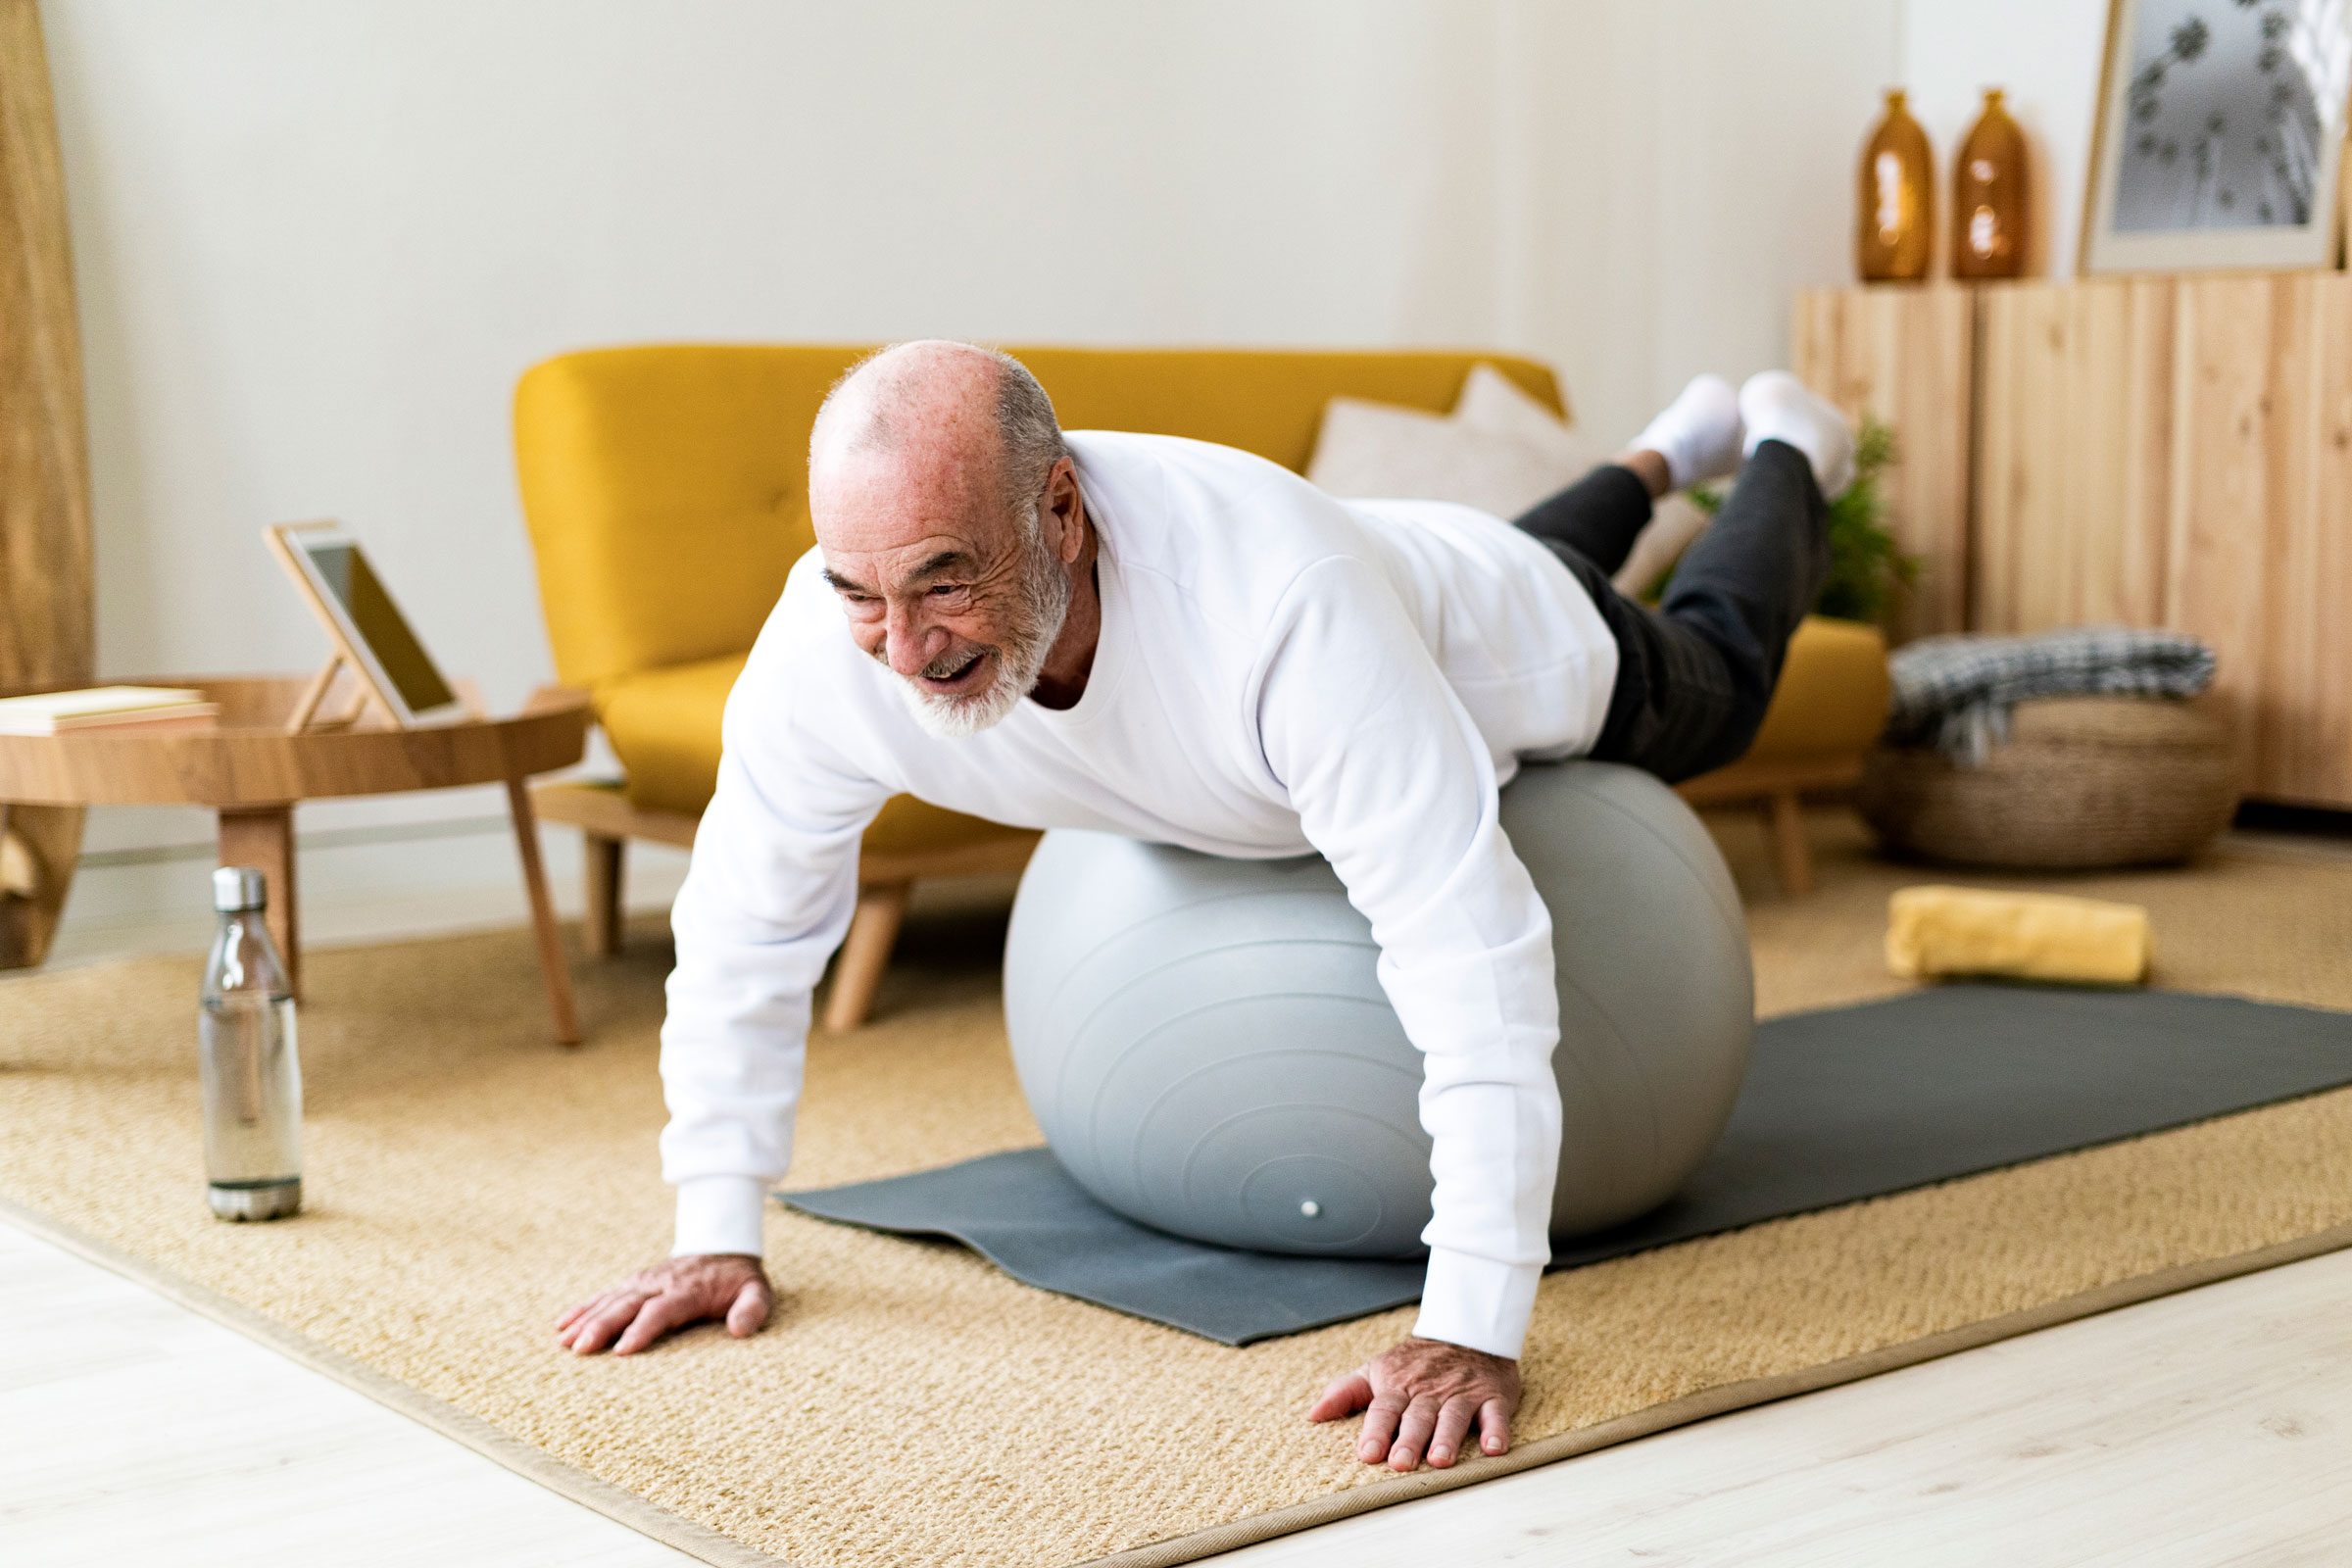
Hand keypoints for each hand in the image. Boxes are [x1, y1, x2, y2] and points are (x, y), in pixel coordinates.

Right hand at [555, 1253, 772, 1355]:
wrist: (724, 1245)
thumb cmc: (738, 1278)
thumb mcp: (757, 1291)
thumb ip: (752, 1309)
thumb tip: (740, 1331)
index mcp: (688, 1290)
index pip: (661, 1310)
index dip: (642, 1329)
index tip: (622, 1350)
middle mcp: (660, 1283)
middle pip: (627, 1305)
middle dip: (602, 1326)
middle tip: (580, 1349)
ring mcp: (644, 1281)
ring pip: (610, 1300)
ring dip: (586, 1320)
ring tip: (564, 1342)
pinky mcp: (634, 1283)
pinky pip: (605, 1295)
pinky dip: (583, 1308)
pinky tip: (562, 1325)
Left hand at [1308, 1336, 1520, 1470]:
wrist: (1466, 1331)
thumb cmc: (1414, 1363)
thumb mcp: (1377, 1370)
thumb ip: (1346, 1391)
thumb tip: (1313, 1415)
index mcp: (1399, 1387)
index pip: (1385, 1409)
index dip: (1376, 1431)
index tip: (1368, 1454)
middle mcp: (1430, 1392)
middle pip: (1418, 1416)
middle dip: (1409, 1439)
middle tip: (1401, 1463)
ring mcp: (1462, 1394)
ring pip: (1454, 1416)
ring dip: (1447, 1437)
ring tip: (1440, 1460)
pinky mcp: (1492, 1396)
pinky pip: (1495, 1414)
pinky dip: (1496, 1431)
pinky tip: (1493, 1449)